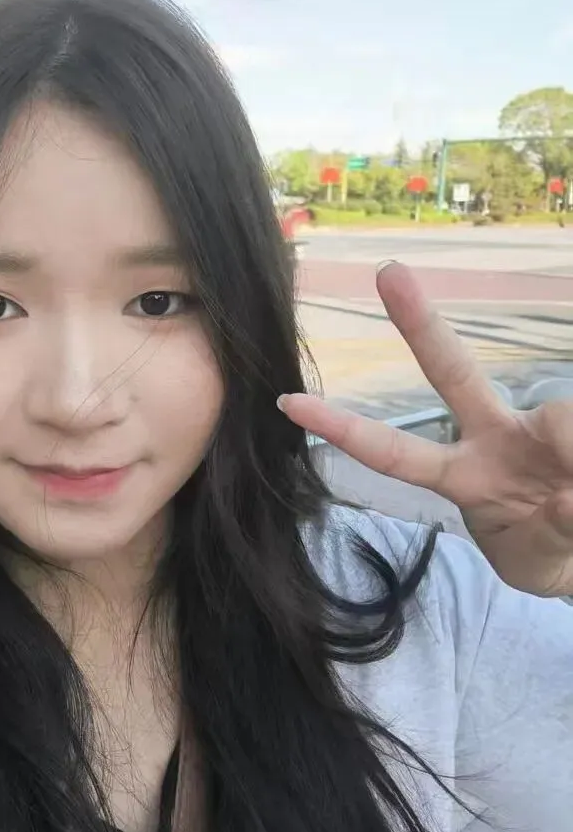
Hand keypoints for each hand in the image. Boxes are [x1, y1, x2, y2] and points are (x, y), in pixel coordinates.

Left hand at [279, 261, 572, 597]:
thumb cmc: (545, 549)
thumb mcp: (536, 559)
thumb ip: (547, 535)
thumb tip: (567, 496)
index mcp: (461, 475)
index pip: (393, 453)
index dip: (343, 429)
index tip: (287, 402)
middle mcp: (491, 437)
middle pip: (451, 372)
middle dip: (419, 324)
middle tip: (387, 272)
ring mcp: (539, 427)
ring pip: (563, 421)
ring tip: (569, 499)